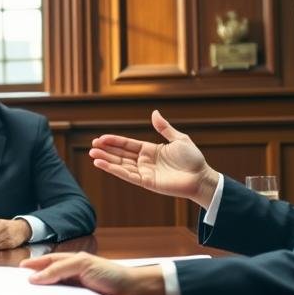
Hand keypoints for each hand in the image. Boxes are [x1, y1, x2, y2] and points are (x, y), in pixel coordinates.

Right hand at [20, 253, 166, 294]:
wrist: (130, 292)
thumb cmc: (108, 272)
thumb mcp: (82, 264)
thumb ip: (58, 270)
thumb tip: (35, 278)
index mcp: (67, 264)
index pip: (45, 264)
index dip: (31, 266)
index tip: (16, 271)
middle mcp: (66, 279)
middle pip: (43, 281)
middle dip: (30, 284)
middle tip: (14, 287)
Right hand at [89, 109, 220, 207]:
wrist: (201, 177)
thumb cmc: (193, 159)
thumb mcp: (179, 139)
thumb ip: (164, 128)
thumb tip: (154, 112)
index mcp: (150, 150)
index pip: (127, 144)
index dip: (114, 141)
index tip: (100, 138)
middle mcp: (145, 161)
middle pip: (121, 154)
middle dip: (106, 150)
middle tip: (92, 145)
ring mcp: (144, 172)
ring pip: (121, 165)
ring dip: (106, 159)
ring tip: (92, 154)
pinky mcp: (146, 182)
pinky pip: (127, 175)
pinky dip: (113, 169)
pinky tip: (102, 164)